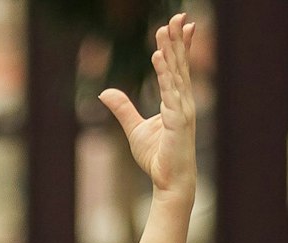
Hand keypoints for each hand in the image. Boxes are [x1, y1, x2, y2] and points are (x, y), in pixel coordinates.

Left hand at [100, 13, 196, 201]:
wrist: (169, 180)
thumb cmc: (157, 157)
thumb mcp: (134, 128)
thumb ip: (122, 108)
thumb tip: (104, 92)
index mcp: (177, 100)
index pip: (178, 67)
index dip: (179, 46)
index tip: (181, 25)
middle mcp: (183, 100)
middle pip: (180, 64)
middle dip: (178, 39)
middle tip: (177, 16)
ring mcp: (183, 108)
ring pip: (176, 72)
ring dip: (171, 49)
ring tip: (165, 28)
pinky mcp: (178, 119)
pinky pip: (170, 91)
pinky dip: (165, 73)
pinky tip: (159, 57)